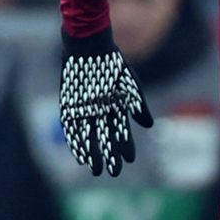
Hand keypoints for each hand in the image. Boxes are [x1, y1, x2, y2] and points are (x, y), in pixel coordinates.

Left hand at [60, 27, 152, 176]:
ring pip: (89, 136)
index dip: (125, 146)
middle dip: (109, 155)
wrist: (88, 46)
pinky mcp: (69, 105)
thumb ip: (138, 105)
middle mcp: (100, 110)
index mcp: (116, 106)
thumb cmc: (112, 64)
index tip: (129, 161)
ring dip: (92, 153)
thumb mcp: (130, 84)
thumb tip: (149, 126)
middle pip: (105, 138)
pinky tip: (78, 153)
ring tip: (95, 169)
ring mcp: (84, 109)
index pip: (122, 131)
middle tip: (112, 173)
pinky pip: (72, 128)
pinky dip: (76, 140)